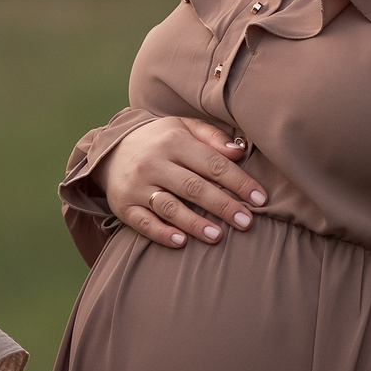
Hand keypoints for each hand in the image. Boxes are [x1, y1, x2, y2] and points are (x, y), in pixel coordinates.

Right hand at [100, 117, 267, 248]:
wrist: (110, 150)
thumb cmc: (160, 140)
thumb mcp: (183, 128)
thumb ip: (212, 137)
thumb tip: (239, 151)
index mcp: (173, 141)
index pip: (212, 164)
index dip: (238, 182)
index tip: (260, 198)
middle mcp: (154, 163)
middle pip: (194, 187)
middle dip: (223, 206)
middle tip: (247, 222)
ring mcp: (138, 186)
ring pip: (170, 207)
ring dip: (196, 224)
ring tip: (219, 237)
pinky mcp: (124, 207)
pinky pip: (144, 223)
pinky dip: (162, 233)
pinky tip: (182, 242)